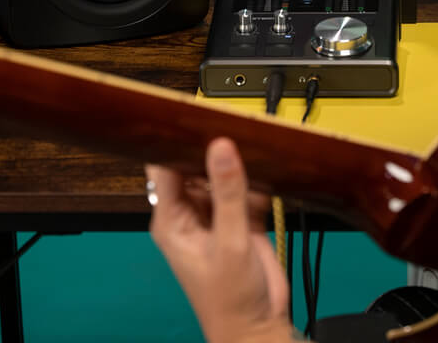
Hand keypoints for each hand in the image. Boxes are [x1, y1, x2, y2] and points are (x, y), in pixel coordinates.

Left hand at [147, 138, 295, 342]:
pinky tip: (270, 167)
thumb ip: (227, 192)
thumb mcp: (229, 242)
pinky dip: (259, 180)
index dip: (178, 141)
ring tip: (256, 141)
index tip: (196, 116)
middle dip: (213, 147)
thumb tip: (220, 147)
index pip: (166, 168)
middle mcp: (192, 214)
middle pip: (197, 167)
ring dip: (239, 163)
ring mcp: (218, 216)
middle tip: (234, 122)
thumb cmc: (229, 299)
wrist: (259, 326)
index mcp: (172, 220)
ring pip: (224, 175)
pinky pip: (248, 189)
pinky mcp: (243, 220)